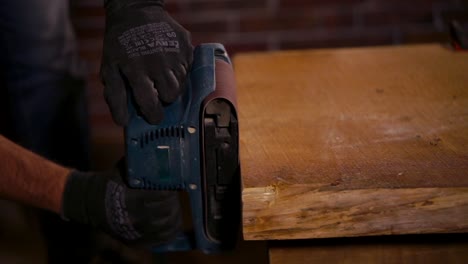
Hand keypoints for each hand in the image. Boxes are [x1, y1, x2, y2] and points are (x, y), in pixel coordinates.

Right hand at [61, 160, 181, 244]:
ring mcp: (135, 231)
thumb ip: (144, 165)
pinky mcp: (136, 240)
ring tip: (173, 207)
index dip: (171, 190)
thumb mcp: (125, 170)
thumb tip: (164, 158)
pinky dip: (170, 230)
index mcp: (132, 197)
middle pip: (167, 210)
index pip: (162, 195)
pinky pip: (161, 238)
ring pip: (167, 225)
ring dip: (174, 215)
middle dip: (173, 201)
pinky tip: (172, 222)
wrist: (90, 202)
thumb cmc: (111, 181)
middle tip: (173, 195)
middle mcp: (134, 216)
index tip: (173, 185)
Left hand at [101, 0, 192, 125]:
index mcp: (138, 70)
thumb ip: (115, 96)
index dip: (153, 115)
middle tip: (157, 91)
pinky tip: (167, 61)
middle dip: (165, 98)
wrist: (135, 10)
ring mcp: (175, 54)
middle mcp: (159, 63)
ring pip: (182, 83)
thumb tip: (122, 121)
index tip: (154, 118)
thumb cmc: (119, 43)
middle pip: (172, 95)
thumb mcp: (109, 67)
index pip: (151, 103)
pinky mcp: (186, 46)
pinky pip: (188, 67)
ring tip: (161, 74)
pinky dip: (179, 69)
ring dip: (173, 84)